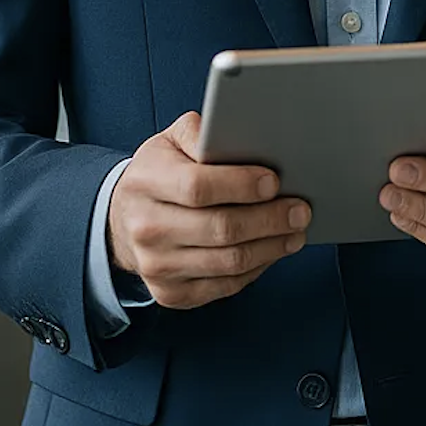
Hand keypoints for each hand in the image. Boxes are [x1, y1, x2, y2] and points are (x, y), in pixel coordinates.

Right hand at [106, 111, 310, 309]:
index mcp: (146, 182)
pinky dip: (256, 269)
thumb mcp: (171, 140)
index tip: (274, 182)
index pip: (197, 187)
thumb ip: (200, 132)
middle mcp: (146, 228)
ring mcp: (156, 266)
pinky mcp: (170, 293)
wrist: (124, 219)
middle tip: (301, 210)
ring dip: (271, 247)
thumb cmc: (161, 172)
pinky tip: (272, 251)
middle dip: (269, 220)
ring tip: (296, 232)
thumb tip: (235, 137)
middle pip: (220, 229)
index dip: (240, 185)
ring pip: (228, 262)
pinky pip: (224, 286)